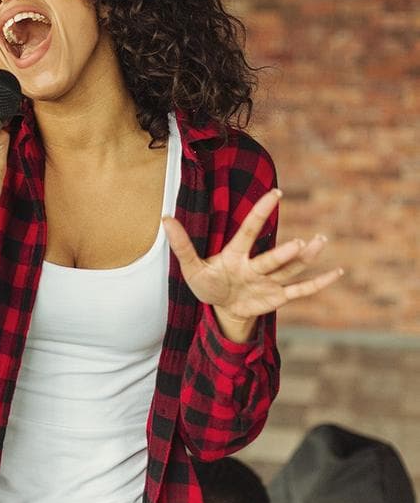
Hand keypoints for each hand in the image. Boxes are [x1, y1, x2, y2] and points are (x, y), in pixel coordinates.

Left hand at [164, 188, 343, 338]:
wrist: (222, 309)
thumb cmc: (208, 284)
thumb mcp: (191, 268)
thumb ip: (181, 245)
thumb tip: (165, 218)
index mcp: (235, 255)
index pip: (249, 232)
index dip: (261, 213)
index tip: (275, 193)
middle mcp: (255, 266)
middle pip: (271, 259)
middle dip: (284, 253)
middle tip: (298, 243)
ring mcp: (268, 281)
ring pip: (290, 269)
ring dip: (305, 259)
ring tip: (320, 242)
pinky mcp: (277, 297)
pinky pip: (301, 290)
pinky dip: (319, 283)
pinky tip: (337, 272)